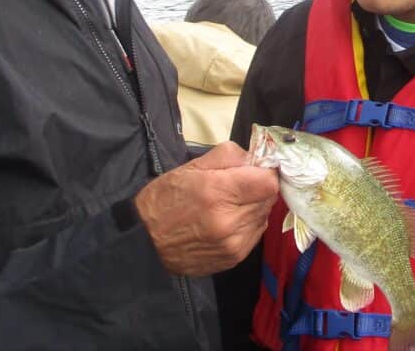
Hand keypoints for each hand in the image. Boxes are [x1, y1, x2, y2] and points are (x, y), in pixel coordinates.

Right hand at [134, 141, 278, 275]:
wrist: (145, 241)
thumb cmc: (166, 198)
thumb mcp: (191, 166)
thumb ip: (228, 155)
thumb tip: (256, 157)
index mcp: (217, 192)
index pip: (268, 182)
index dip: (266, 172)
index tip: (258, 168)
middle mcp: (229, 221)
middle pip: (268, 199)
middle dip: (259, 188)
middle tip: (241, 184)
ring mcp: (233, 244)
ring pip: (264, 217)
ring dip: (254, 207)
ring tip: (232, 204)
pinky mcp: (234, 259)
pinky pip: (255, 234)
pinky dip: (248, 224)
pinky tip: (229, 220)